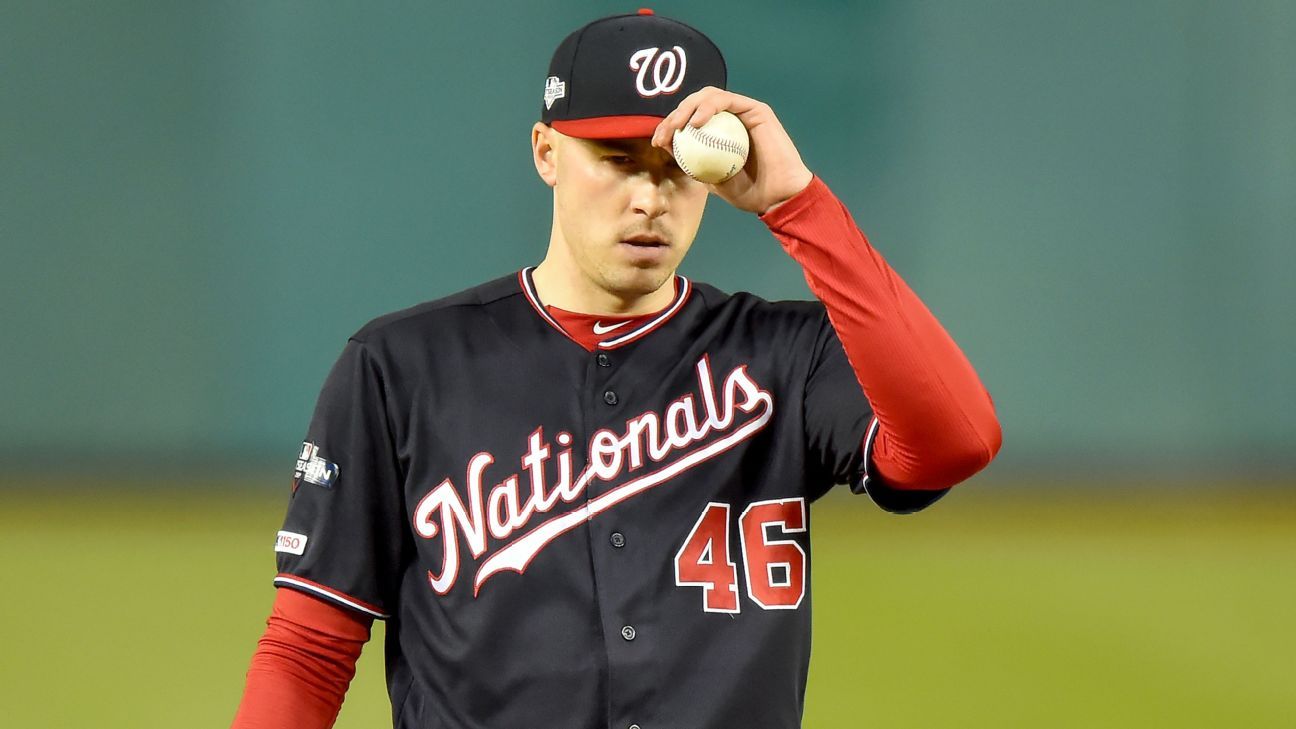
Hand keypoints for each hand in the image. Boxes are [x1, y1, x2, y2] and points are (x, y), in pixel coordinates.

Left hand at [651, 87, 813, 214]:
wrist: (777, 197)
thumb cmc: (748, 193)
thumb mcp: (710, 180)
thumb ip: (691, 161)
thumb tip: (664, 145)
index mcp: (719, 133)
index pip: (688, 121)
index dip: (670, 126)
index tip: (657, 141)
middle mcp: (731, 119)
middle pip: (695, 105)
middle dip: (674, 116)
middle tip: (664, 134)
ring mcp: (743, 112)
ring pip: (708, 97)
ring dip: (687, 108)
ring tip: (677, 127)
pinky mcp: (755, 109)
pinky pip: (726, 101)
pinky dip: (708, 107)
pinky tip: (696, 124)